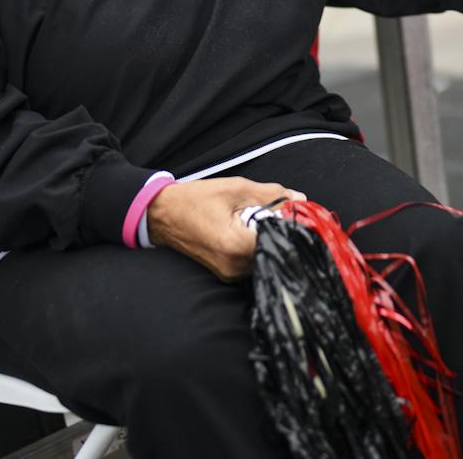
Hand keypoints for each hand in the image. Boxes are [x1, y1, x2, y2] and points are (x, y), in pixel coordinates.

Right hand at [146, 177, 305, 281]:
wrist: (162, 214)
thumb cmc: (196, 199)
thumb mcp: (237, 188)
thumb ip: (272, 194)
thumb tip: (300, 199)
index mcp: (237, 245)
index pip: (280, 240)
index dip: (293, 225)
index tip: (300, 213)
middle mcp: (234, 266)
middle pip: (275, 251)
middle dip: (283, 232)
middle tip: (285, 213)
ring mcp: (229, 274)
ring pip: (265, 257)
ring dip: (270, 239)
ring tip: (264, 220)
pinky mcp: (226, 274)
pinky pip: (253, 261)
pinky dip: (258, 246)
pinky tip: (253, 229)